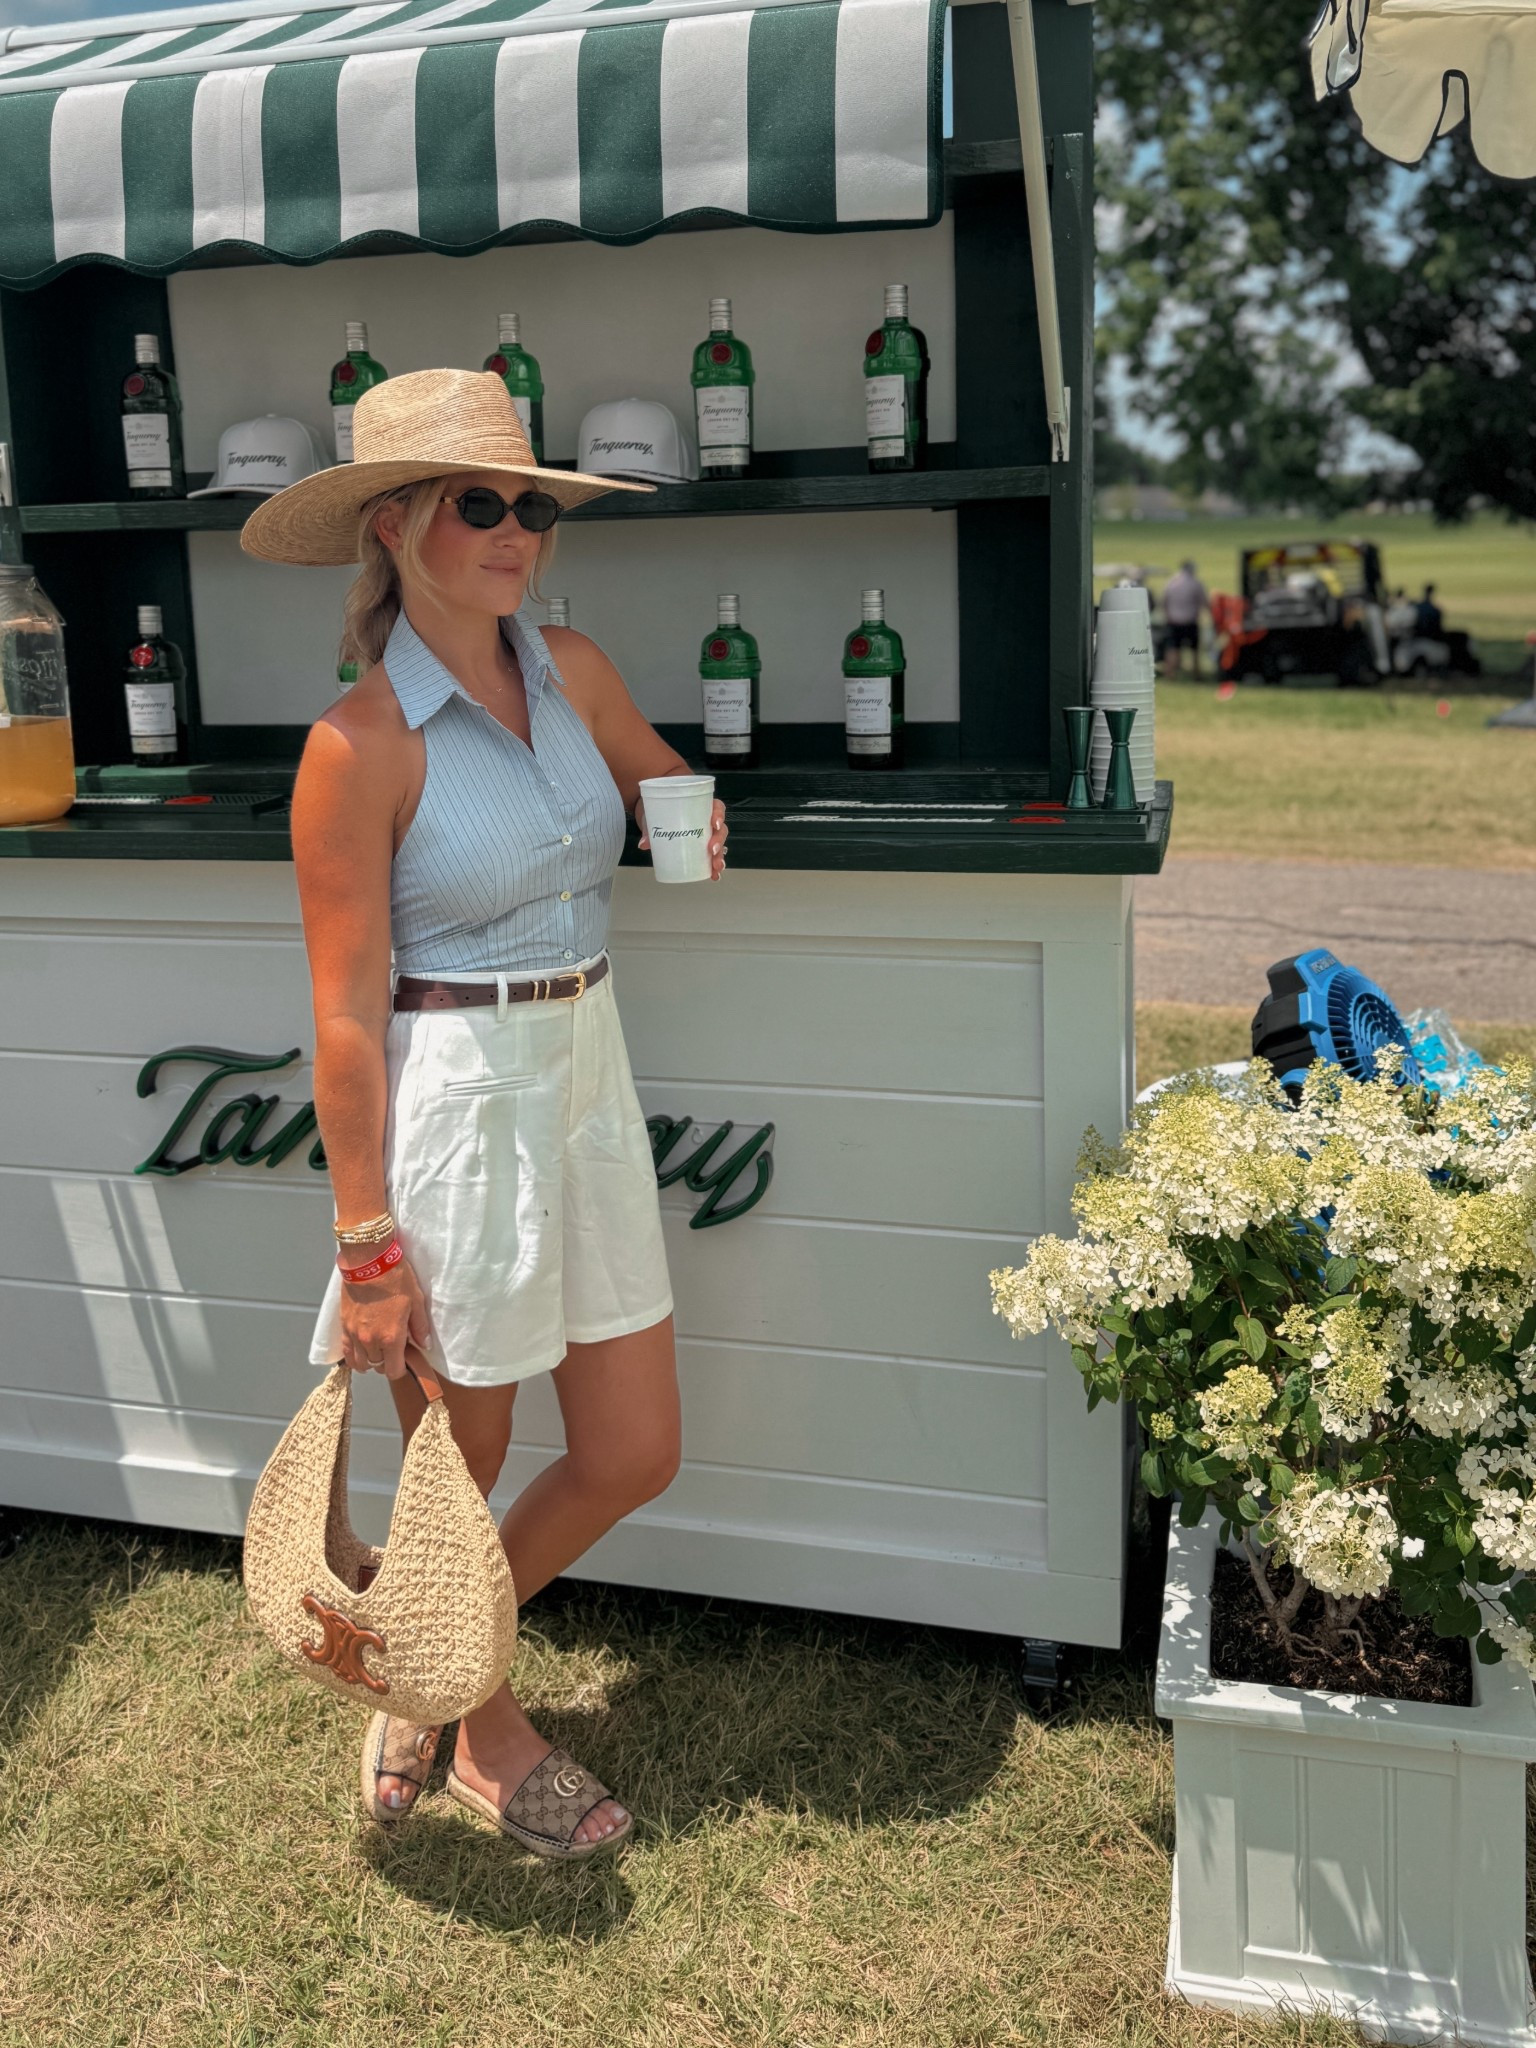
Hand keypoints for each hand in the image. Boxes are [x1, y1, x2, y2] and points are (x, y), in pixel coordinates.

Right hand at [338, 1254, 431, 1380]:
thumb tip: (425, 1344)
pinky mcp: (344, 1326)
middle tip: (393, 1348)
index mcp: (392, 1338)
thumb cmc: (395, 1279)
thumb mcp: (416, 1301)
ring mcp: (355, 1335)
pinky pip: (345, 1352)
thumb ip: (420, 1327)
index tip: (405, 1359)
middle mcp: (371, 1341)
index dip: (400, 1369)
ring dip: (369, 1360)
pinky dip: (353, 1355)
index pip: (393, 1371)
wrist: (369, 1262)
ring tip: (377, 1349)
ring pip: (360, 1363)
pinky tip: (360, 1349)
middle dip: (386, 1362)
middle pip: (377, 1367)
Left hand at [635, 796, 728, 880]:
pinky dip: (713, 867)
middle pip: (720, 829)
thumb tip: (644, 844)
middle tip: (711, 850)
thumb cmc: (655, 810)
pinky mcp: (698, 848)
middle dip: (719, 841)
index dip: (719, 815)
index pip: (716, 807)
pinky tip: (714, 875)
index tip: (714, 824)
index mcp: (699, 806)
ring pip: (718, 844)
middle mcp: (705, 820)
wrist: (649, 816)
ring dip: (719, 857)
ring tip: (715, 867)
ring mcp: (703, 835)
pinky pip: (710, 857)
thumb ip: (648, 828)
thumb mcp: (652, 815)